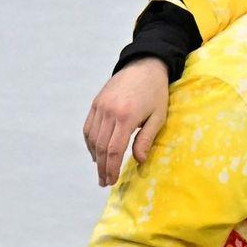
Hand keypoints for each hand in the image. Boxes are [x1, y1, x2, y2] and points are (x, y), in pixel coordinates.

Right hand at [83, 58, 170, 186]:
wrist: (145, 65)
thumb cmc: (156, 91)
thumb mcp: (158, 116)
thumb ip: (146, 139)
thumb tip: (138, 160)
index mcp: (126, 116)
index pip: (114, 149)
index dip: (112, 168)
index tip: (111, 180)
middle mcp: (109, 112)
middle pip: (101, 147)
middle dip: (102, 167)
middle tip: (104, 181)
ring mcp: (100, 106)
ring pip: (92, 138)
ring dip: (95, 157)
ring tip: (101, 170)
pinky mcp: (96, 102)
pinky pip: (88, 127)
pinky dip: (90, 142)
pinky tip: (95, 152)